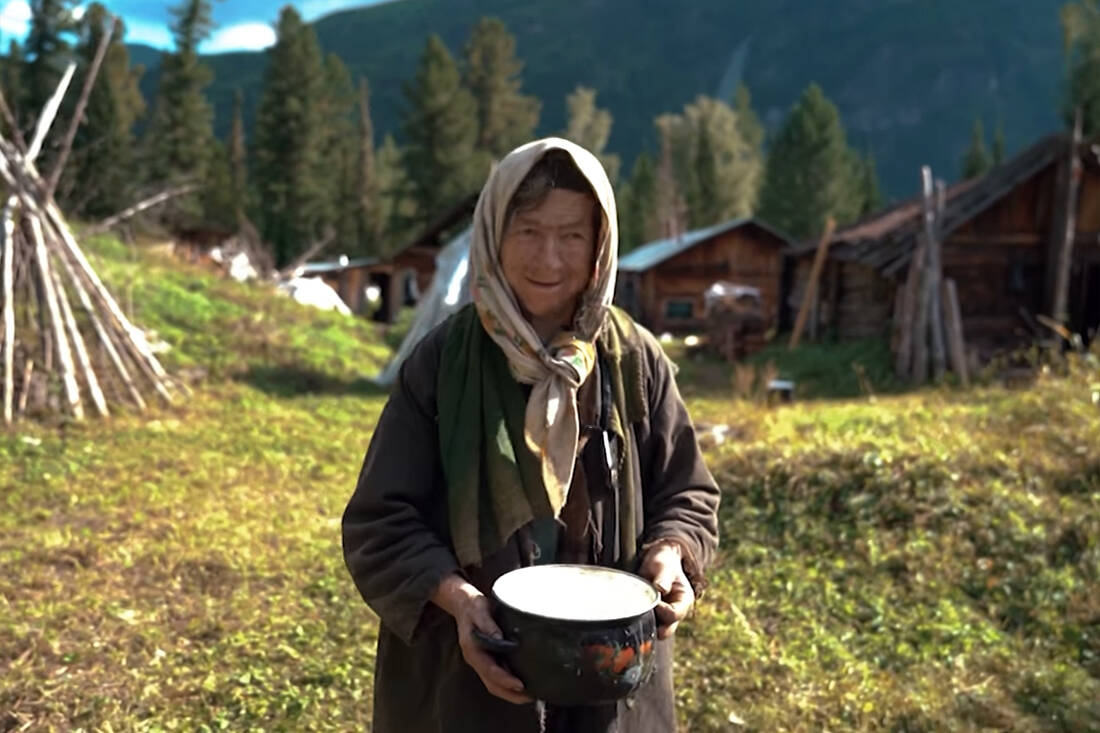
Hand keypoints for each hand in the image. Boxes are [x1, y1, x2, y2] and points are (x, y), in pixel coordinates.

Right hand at [432, 574, 531, 703]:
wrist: (463, 603)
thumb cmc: (473, 605)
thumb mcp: (479, 609)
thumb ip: (488, 624)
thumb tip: (499, 638)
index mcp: (472, 649)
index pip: (489, 670)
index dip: (505, 680)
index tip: (520, 685)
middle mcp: (476, 659)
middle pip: (492, 684)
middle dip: (510, 694)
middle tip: (531, 697)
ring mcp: (481, 660)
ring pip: (494, 683)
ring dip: (510, 692)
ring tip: (530, 695)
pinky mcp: (487, 658)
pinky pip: (496, 676)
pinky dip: (508, 683)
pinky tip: (522, 683)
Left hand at [638, 541, 694, 638]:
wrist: (658, 560)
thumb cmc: (663, 561)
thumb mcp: (663, 566)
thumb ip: (663, 578)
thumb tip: (660, 588)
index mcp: (684, 600)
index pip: (674, 614)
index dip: (660, 609)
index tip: (649, 598)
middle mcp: (677, 612)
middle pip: (666, 631)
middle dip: (652, 624)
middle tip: (640, 610)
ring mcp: (665, 616)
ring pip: (655, 632)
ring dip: (645, 624)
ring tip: (636, 609)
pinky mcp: (654, 617)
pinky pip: (646, 627)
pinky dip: (639, 622)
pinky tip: (632, 611)